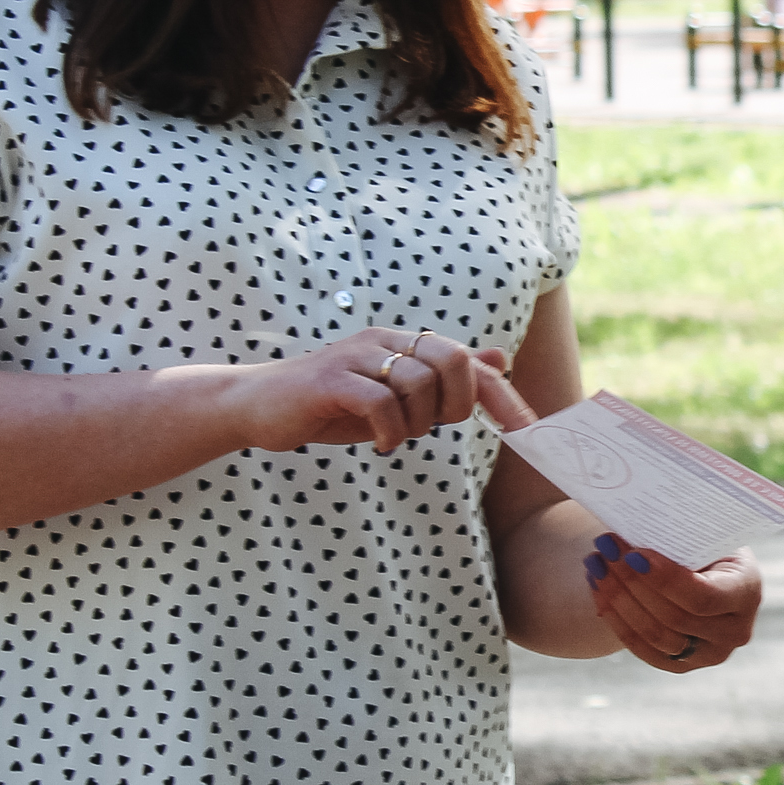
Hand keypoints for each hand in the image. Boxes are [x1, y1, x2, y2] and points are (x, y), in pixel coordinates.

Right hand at [225, 327, 523, 456]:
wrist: (256, 407)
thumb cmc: (330, 406)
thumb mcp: (394, 398)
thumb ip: (444, 381)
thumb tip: (498, 361)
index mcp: (402, 343)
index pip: (468, 360)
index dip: (502, 395)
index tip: (527, 430)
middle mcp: (382, 340)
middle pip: (453, 360)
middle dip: (456, 404)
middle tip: (431, 427)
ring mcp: (354, 356)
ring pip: (419, 382)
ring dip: (418, 421)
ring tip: (394, 434)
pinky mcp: (330, 380)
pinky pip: (381, 403)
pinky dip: (390, 431)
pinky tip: (380, 443)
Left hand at [584, 540, 761, 671]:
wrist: (713, 571)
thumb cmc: (709, 544)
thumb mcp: (708, 536)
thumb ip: (682, 538)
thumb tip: (633, 530)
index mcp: (746, 594)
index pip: (703, 596)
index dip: (665, 579)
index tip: (633, 552)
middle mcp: (733, 632)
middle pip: (674, 617)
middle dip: (633, 582)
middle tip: (606, 548)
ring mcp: (707, 654)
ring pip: (654, 635)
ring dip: (618, 599)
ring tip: (596, 564)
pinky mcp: (680, 665)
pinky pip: (641, 648)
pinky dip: (616, 619)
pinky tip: (598, 589)